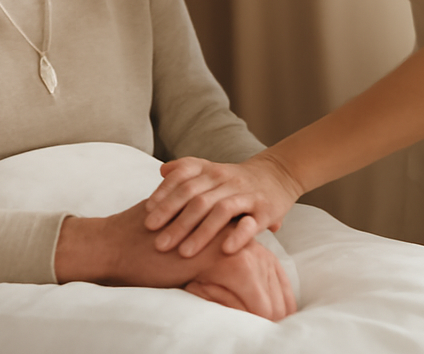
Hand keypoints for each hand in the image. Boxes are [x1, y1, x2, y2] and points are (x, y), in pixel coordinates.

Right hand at [55, 202, 294, 320]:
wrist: (119, 245)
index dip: (272, 279)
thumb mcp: (178, 244)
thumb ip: (198, 246)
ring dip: (273, 302)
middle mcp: (224, 228)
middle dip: (279, 293)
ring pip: (263, 275)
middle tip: (288, 316)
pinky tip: (264, 322)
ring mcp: (222, 240)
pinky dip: (258, 306)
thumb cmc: (143, 249)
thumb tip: (212, 268)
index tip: (281, 302)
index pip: (258, 254)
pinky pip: (248, 286)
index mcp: (217, 224)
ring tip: (281, 323)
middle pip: (267, 263)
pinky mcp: (216, 256)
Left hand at [144, 153, 302, 255]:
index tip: (147, 214)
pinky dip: (238, 236)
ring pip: (220, 211)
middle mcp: (225, 179)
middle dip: (174, 221)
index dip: (164, 195)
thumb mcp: (211, 170)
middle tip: (158, 243)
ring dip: (200, 233)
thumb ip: (186, 170)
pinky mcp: (264, 210)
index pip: (182, 178)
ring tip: (184, 253)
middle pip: (196, 198)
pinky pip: (251, 223)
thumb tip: (162, 170)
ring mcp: (245, 194)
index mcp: (209, 170)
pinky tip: (224, 250)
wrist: (276, 175)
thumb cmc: (234, 180)